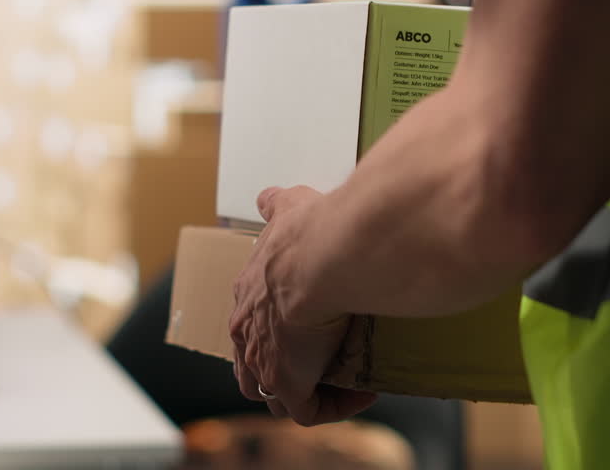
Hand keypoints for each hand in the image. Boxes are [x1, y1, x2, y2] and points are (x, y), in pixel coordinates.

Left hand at [230, 185, 377, 425]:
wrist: (324, 257)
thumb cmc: (310, 232)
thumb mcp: (289, 208)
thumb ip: (278, 204)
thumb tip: (268, 197)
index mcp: (247, 294)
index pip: (250, 322)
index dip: (276, 330)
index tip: (311, 326)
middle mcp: (246, 331)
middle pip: (252, 366)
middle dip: (282, 369)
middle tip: (321, 362)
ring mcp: (263, 361)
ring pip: (271, 394)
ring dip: (306, 391)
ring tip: (340, 382)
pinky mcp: (288, 384)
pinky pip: (308, 411)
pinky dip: (335, 406)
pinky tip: (364, 392)